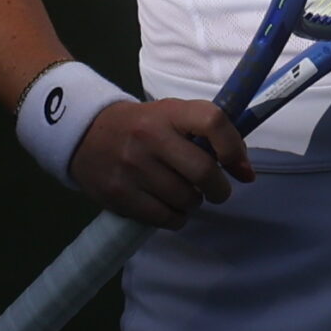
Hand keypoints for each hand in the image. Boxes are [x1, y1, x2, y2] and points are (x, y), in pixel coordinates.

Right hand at [66, 99, 252, 228]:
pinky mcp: (119, 194)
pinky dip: (177, 218)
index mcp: (169, 113)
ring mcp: (133, 167)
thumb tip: (246, 172)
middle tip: (215, 190)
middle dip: (219, 189)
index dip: (234, 147)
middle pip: (204, 171)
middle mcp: (151, 137)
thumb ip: (208, 135)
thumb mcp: (172, 116)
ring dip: (194, 202)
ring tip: (184, 193)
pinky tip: (170, 207)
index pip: (213, 121)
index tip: (240, 167)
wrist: (84, 134)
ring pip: (186, 199)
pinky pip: (165, 218)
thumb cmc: (142, 126)